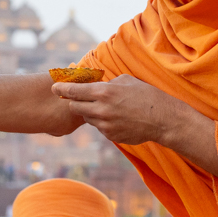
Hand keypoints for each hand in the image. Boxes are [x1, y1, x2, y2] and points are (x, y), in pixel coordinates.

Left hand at [52, 74, 185, 145]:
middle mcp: (101, 110)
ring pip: (88, 118)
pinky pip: (100, 128)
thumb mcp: (126, 80)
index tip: (54, 88)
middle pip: (75, 107)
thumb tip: (94, 84)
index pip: (74, 91)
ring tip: (109, 107)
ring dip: (92, 112)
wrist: (163, 119)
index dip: (62, 89)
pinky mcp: (110, 136)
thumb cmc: (146, 95)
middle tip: (78, 98)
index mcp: (104, 92)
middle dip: (75, 102)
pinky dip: (104, 122)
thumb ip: (106, 83)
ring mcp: (105, 125)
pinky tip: (118, 117)